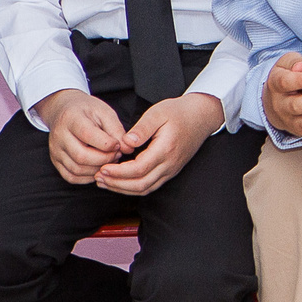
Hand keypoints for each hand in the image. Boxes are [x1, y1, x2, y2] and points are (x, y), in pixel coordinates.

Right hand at [39, 89, 126, 185]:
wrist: (64, 110)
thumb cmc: (87, 111)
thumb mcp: (104, 112)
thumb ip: (117, 130)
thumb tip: (127, 149)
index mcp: (72, 119)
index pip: (88, 135)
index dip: (108, 144)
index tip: (118, 144)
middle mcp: (59, 136)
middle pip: (81, 157)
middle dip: (105, 159)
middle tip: (117, 154)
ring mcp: (55, 151)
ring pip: (76, 170)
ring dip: (98, 169)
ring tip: (109, 160)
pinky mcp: (56, 161)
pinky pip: (71, 177)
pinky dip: (88, 177)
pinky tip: (98, 168)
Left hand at [97, 93, 225, 195]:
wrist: (202, 116)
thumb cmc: (179, 112)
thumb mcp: (158, 113)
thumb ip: (141, 129)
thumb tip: (125, 143)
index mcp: (166, 149)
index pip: (139, 169)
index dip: (118, 172)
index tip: (102, 168)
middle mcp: (170, 164)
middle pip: (141, 184)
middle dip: (117, 184)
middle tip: (99, 177)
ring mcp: (172, 169)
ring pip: (145, 188)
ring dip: (123, 189)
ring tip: (105, 182)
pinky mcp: (171, 170)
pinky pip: (151, 185)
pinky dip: (133, 187)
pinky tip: (120, 182)